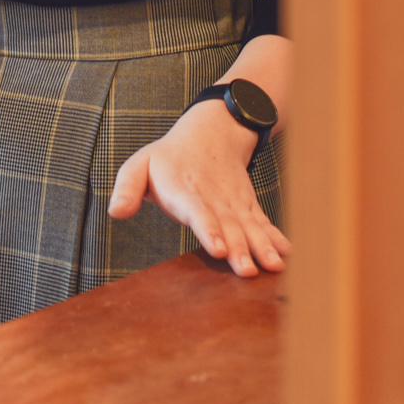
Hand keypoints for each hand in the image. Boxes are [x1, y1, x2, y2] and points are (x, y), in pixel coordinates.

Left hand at [108, 103, 289, 277]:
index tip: (219, 249)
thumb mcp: (139, 164)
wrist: (210, 132)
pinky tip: (287, 254)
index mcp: (185, 191)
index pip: (198, 212)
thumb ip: (127, 187)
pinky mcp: (247, 207)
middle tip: (248, 271)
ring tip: (274, 266)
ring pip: (249, 226)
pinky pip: (263, 223)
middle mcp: (213, 199)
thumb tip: (116, 211)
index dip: (209, 230)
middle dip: (240, 249)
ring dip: (262, 246)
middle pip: (228, 225)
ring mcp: (234, 204)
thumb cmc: (168, 157)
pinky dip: (276, 237)